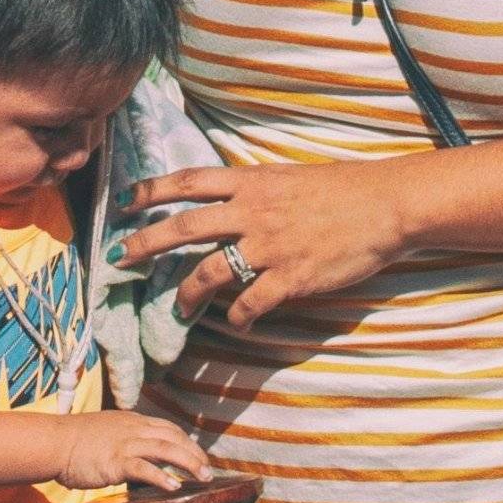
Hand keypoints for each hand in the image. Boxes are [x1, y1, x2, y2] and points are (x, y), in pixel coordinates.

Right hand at [58, 411, 213, 494]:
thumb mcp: (107, 432)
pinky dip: (161, 476)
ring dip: (188, 463)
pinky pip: (144, 468)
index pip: (168, 428)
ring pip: (166, 449)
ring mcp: (125, 443)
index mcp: (132, 421)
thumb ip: (125, 440)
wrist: (53, 442)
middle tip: (209, 471)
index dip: (187, 442)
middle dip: (195, 453)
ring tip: (203, 478)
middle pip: (174, 437)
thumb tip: (140, 457)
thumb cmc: (74, 441)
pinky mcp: (115, 461)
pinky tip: (174, 487)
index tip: (198, 456)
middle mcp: (133, 428)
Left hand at [120, 160, 409, 329]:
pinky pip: (252, 303)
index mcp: (251, 183)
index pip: (188, 182)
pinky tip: (237, 324)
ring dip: (186, 293)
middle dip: (145, 243)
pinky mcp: (292, 276)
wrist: (384, 205)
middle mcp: (252, 212)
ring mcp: (270, 246)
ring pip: (210, 272)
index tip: (123, 202)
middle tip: (118, 258)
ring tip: (177, 309)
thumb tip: (226, 202)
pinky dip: (239, 318)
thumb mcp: (288, 177)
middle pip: (184, 226)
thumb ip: (254, 191)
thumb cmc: (340, 189)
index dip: (151, 191)